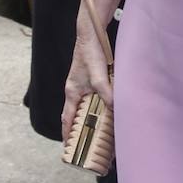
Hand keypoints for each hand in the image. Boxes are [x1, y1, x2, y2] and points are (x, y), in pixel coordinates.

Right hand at [60, 16, 114, 137]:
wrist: (91, 33)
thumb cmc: (90, 54)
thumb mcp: (99, 77)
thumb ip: (106, 93)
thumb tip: (115, 109)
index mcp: (71, 92)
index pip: (67, 119)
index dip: (67, 134)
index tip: (69, 149)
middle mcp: (75, 90)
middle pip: (75, 114)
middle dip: (80, 129)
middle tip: (88, 143)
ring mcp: (82, 83)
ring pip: (85, 105)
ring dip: (91, 117)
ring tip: (101, 130)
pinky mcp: (90, 77)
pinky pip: (92, 96)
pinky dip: (98, 105)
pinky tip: (109, 108)